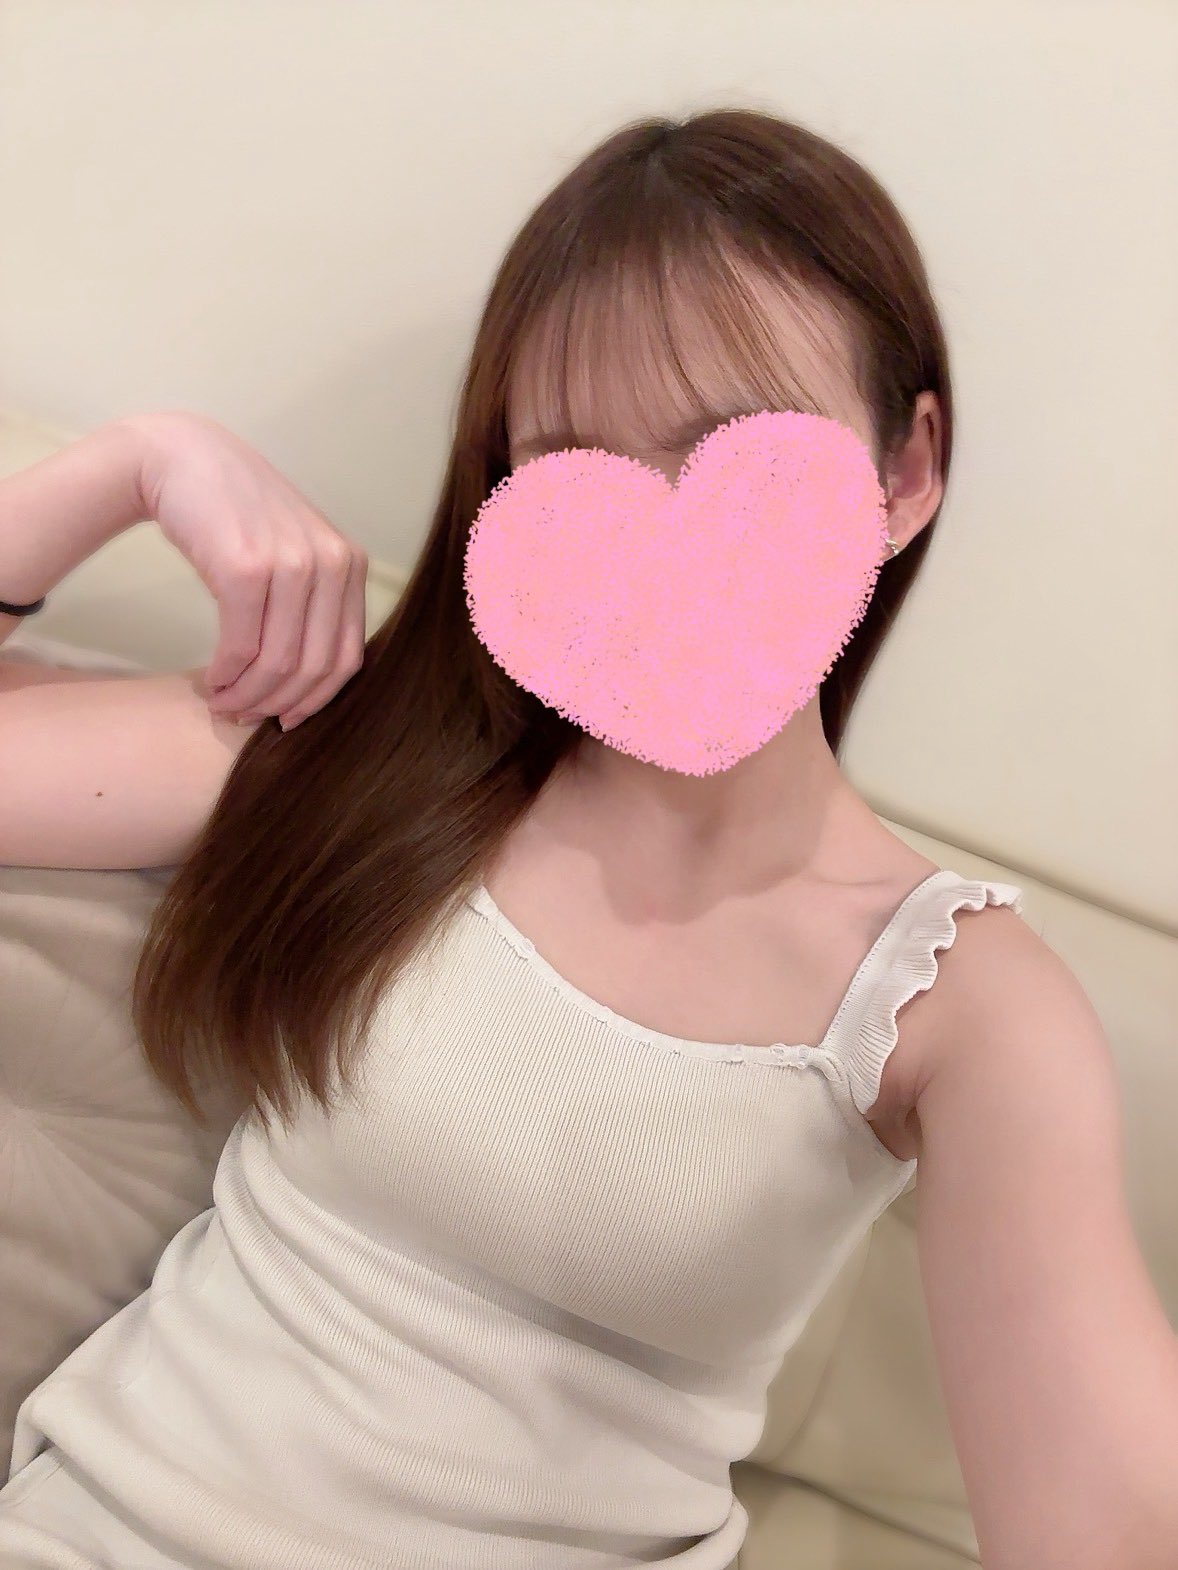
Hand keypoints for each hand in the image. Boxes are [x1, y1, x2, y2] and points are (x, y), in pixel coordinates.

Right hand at [124, 410, 367, 729]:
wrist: (182, 459)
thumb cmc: (235, 515)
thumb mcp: (292, 553)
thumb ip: (310, 607)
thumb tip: (304, 688)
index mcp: (349, 566)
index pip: (347, 658)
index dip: (316, 701)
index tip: (286, 721)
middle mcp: (330, 563)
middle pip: (314, 668)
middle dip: (277, 705)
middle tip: (244, 716)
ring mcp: (291, 563)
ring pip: (278, 663)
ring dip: (247, 695)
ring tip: (222, 703)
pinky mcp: (247, 568)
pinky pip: (242, 645)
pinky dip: (226, 674)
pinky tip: (211, 681)